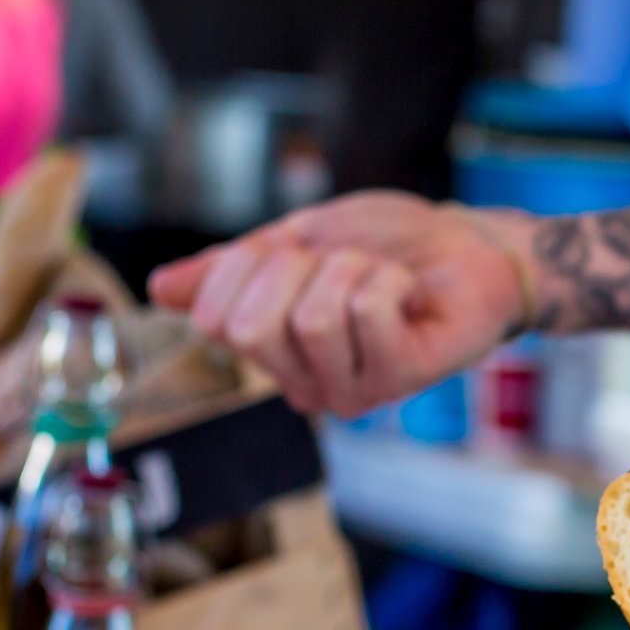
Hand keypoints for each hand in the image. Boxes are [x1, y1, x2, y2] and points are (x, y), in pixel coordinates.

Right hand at [149, 192, 530, 416]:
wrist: (467, 246)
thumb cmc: (386, 245)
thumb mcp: (297, 240)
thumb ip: (233, 267)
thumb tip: (161, 289)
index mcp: (272, 353)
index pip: (215, 317)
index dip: (249, 263)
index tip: (296, 252)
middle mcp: (305, 385)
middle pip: (252, 328)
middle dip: (297, 268)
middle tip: (342, 265)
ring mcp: (352, 390)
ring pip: (313, 318)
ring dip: (351, 270)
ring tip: (380, 278)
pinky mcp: (399, 380)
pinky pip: (366, 312)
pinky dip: (388, 278)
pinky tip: (408, 294)